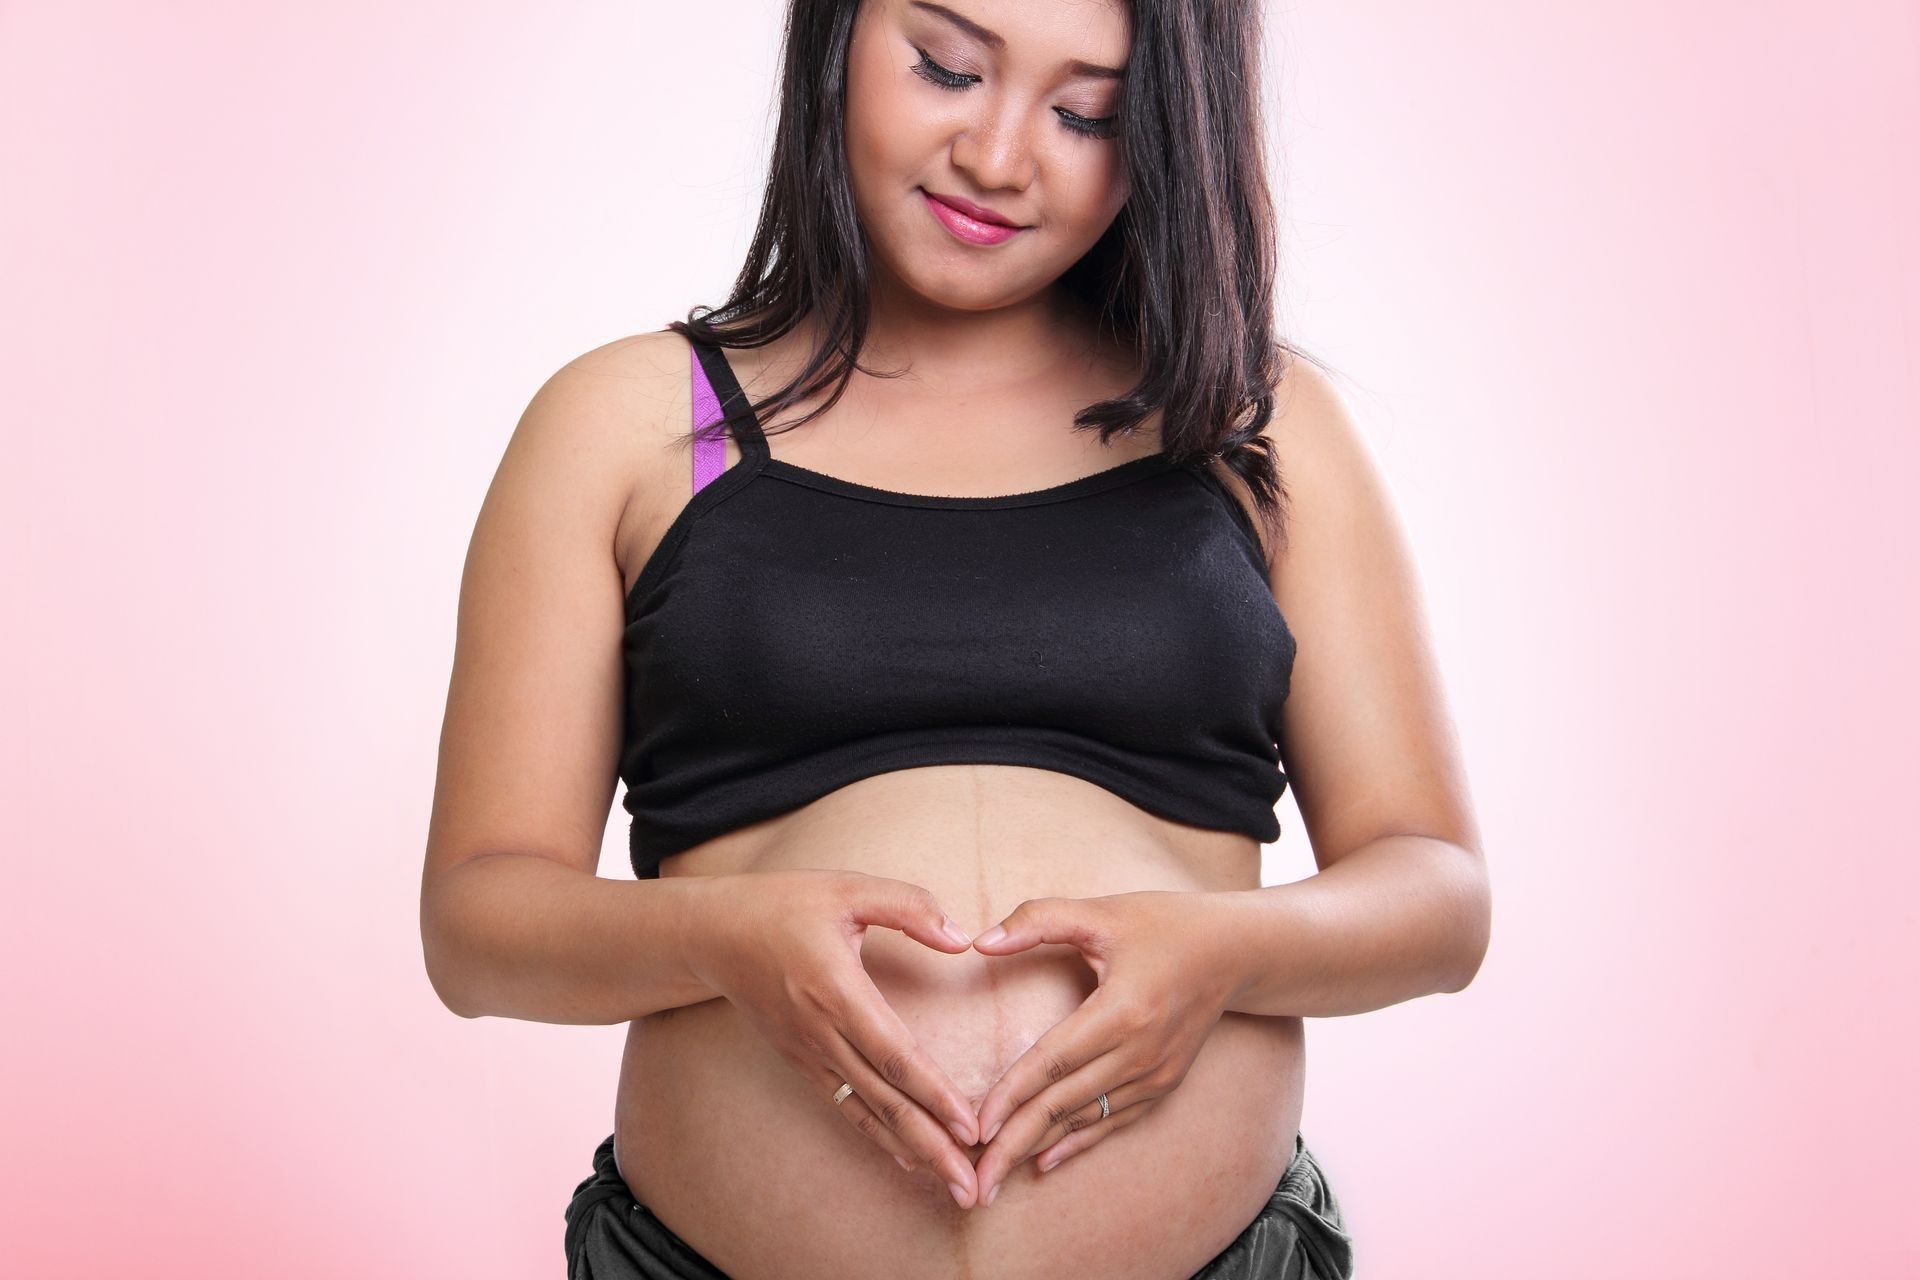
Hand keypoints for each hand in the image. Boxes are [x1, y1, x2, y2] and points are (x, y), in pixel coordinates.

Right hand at [684, 869, 984, 1205]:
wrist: (713, 934)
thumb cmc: (784, 904)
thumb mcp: (848, 888)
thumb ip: (909, 907)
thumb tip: (961, 937)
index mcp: (837, 990)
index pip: (895, 1054)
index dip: (934, 1094)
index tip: (971, 1128)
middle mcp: (821, 1032)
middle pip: (884, 1099)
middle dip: (932, 1145)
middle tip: (972, 1188)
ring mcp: (808, 1052)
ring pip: (866, 1112)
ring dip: (911, 1151)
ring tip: (952, 1188)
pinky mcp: (800, 1060)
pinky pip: (845, 1105)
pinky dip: (878, 1134)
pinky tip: (908, 1157)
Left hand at [966, 890, 1236, 1205]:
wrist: (1235, 951)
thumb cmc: (1163, 924)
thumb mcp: (1100, 912)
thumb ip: (1036, 920)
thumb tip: (979, 942)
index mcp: (1121, 1010)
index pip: (1051, 1062)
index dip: (1010, 1096)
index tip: (974, 1128)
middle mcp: (1140, 1052)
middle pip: (1063, 1104)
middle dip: (1014, 1144)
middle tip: (974, 1183)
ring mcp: (1156, 1074)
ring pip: (1085, 1120)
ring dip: (1038, 1149)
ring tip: (996, 1180)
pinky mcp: (1165, 1084)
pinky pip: (1115, 1121)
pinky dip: (1079, 1143)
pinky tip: (1044, 1160)